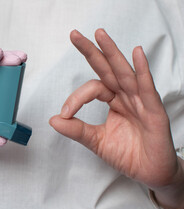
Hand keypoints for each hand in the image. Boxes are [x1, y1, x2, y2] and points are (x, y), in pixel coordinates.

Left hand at [49, 29, 183, 208]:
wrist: (150, 173)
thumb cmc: (128, 155)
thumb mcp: (96, 141)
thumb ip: (76, 130)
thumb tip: (53, 119)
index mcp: (114, 101)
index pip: (93, 89)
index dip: (76, 98)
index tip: (64, 113)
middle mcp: (126, 96)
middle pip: (107, 69)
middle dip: (92, 51)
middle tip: (74, 34)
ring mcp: (141, 101)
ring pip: (124, 72)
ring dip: (112, 53)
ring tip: (99, 34)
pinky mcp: (154, 111)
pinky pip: (146, 88)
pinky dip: (142, 70)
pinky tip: (136, 53)